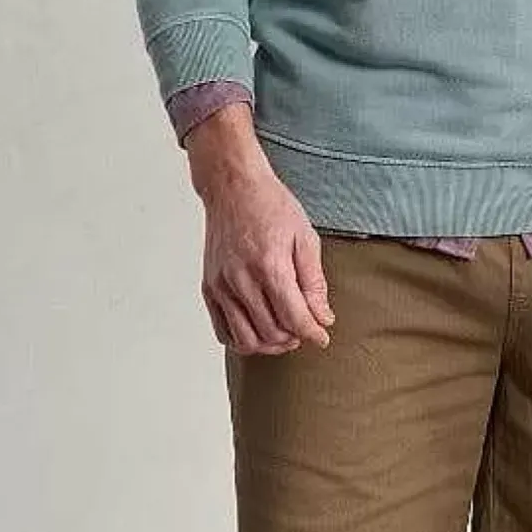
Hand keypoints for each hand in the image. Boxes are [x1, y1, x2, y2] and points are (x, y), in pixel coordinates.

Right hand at [199, 166, 335, 355]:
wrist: (233, 187)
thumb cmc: (270, 206)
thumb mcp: (305, 237)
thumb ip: (314, 282)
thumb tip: (322, 317)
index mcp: (269, 265)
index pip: (294, 318)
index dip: (313, 333)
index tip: (322, 337)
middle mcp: (241, 279)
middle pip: (271, 332)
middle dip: (294, 338)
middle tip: (304, 328)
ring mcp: (220, 285)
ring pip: (246, 339)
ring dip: (269, 345)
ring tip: (283, 333)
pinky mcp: (208, 288)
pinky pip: (223, 331)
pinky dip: (243, 339)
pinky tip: (259, 329)